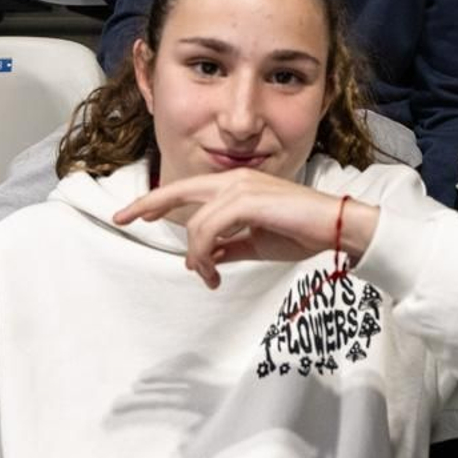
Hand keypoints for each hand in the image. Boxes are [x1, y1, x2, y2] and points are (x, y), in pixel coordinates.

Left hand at [114, 170, 379, 288]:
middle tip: (122, 218)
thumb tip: (203, 259)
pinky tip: (214, 272)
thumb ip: (228, 247)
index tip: (136, 214)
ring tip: (209, 277)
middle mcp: (235, 180)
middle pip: (179, 191)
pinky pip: (208, 230)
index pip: (189, 190)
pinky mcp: (247, 201)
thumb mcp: (256, 243)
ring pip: (195, 223)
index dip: (159, 200)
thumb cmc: (301, 231)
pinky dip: (205, 254)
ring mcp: (241, 188)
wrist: (335, 227)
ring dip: (196, 256)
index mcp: (238, 185)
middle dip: (148, 204)